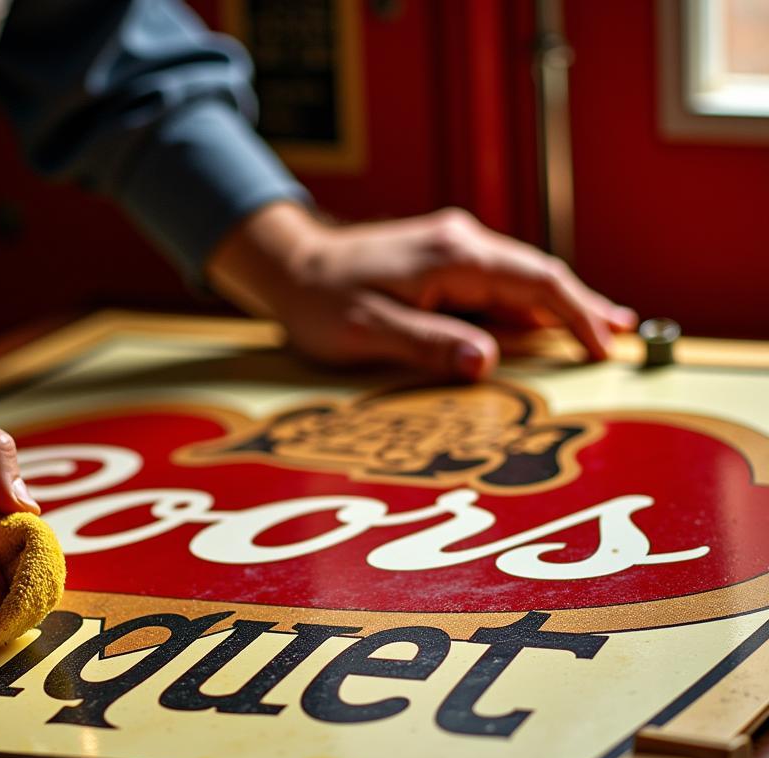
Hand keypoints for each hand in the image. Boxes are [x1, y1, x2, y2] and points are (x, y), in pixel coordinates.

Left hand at [206, 203, 636, 379]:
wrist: (290, 266)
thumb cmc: (320, 302)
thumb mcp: (366, 332)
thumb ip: (427, 344)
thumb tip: (486, 361)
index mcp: (451, 257)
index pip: (535, 281)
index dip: (575, 314)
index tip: (603, 344)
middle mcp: (460, 243)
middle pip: (538, 275)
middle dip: (581, 307)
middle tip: (622, 337)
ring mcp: (452, 248)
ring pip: (520, 278)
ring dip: (556, 307)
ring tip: (599, 332)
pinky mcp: (441, 262)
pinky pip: (495, 284)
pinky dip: (524, 306)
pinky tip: (540, 325)